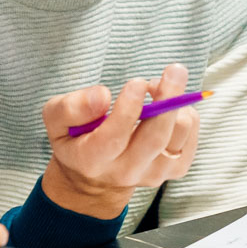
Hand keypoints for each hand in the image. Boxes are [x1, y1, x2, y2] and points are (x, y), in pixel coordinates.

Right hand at [39, 64, 199, 220]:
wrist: (96, 177)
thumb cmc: (77, 138)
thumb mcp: (56, 119)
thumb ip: (69, 107)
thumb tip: (102, 97)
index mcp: (92, 159)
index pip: (113, 138)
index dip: (128, 108)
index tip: (136, 82)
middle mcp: (125, 171)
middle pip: (154, 138)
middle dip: (168, 99)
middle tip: (173, 70)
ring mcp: (153, 173)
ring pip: (177, 134)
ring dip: (175, 103)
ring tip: (157, 88)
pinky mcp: (175, 169)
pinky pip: (190, 136)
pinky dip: (186, 113)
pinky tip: (169, 105)